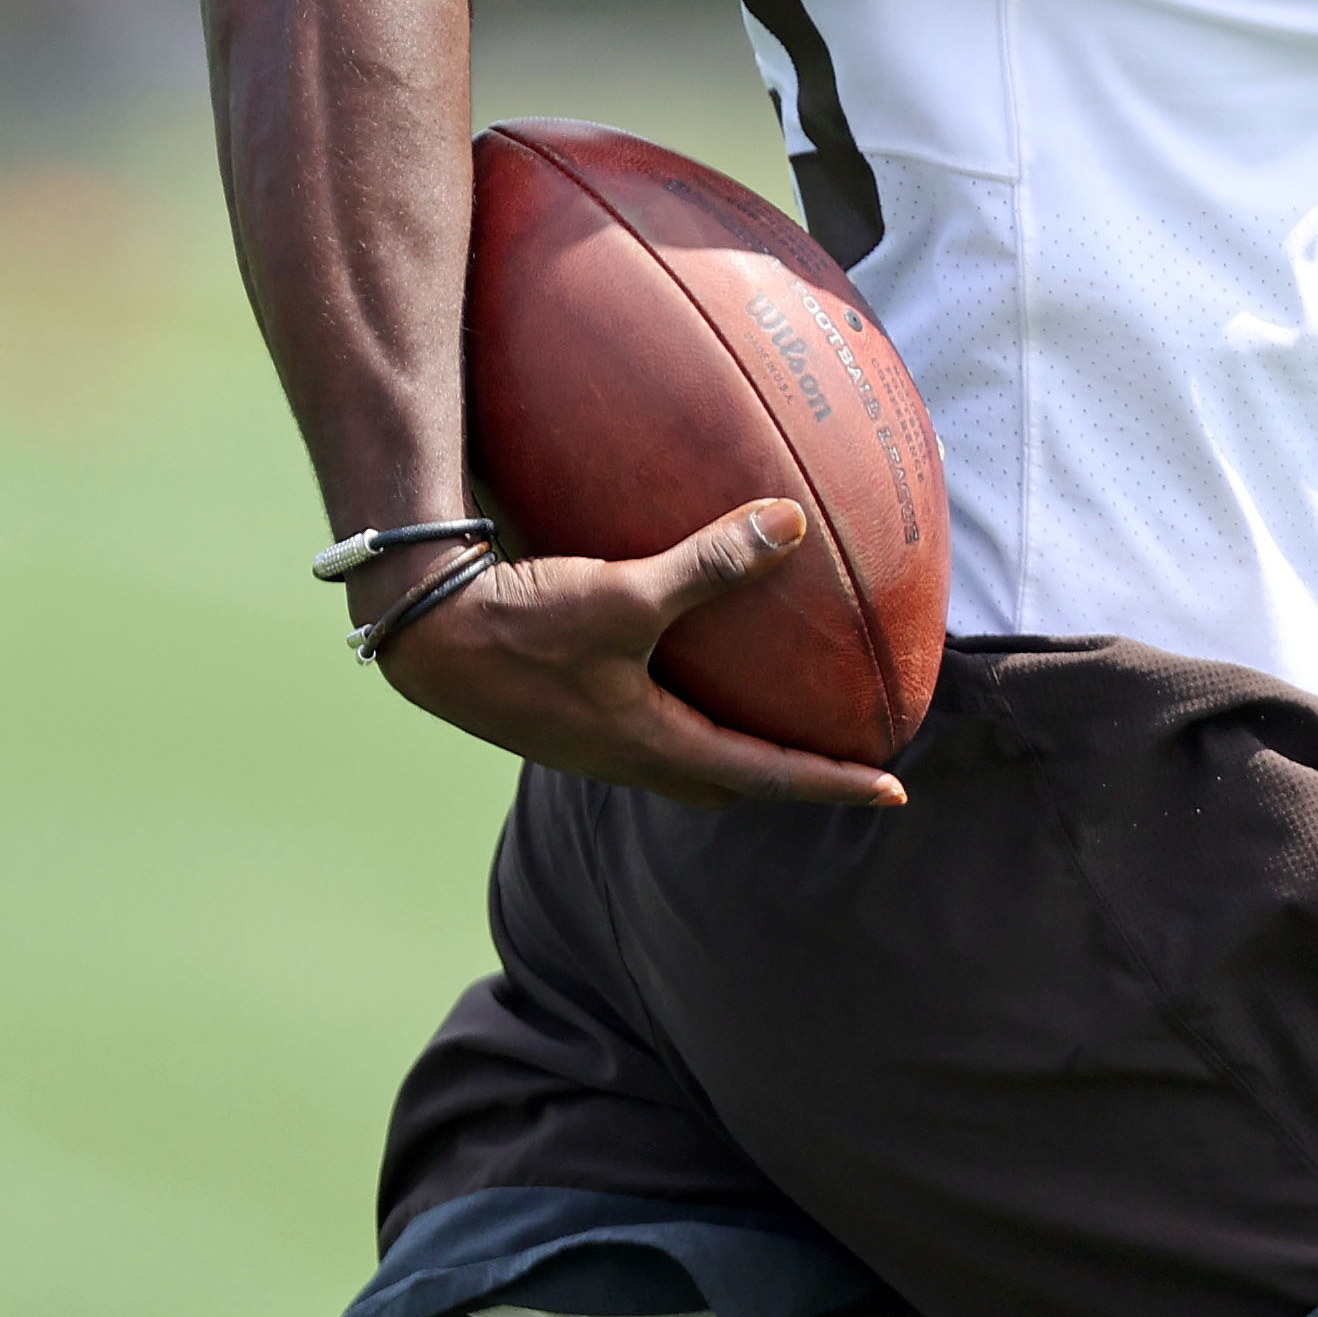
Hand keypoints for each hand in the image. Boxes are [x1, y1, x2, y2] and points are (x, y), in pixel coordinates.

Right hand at [355, 498, 907, 810]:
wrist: (423, 635)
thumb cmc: (523, 625)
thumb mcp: (625, 593)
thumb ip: (710, 562)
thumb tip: (793, 523)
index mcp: (652, 744)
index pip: (766, 774)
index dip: (832, 782)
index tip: (894, 793)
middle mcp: (623, 754)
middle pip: (722, 779)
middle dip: (778, 775)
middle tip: (830, 752)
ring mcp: (587, 738)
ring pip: (677, 756)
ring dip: (724, 743)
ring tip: (763, 708)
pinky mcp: (561, 710)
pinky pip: (639, 722)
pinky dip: (677, 705)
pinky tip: (676, 660)